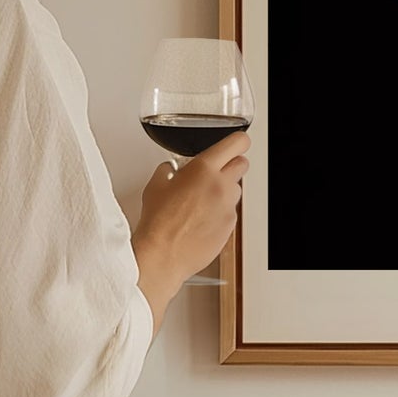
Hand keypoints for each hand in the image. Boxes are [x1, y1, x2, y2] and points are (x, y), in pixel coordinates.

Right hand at [132, 127, 249, 329]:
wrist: (163, 254)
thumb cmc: (158, 222)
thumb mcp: (155, 185)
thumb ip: (168, 170)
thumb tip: (171, 169)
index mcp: (204, 169)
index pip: (237, 143)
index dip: (238, 141)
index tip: (236, 143)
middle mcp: (221, 186)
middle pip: (242, 164)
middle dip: (231, 164)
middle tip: (215, 172)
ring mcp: (228, 207)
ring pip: (236, 190)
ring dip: (224, 190)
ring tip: (202, 201)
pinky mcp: (230, 226)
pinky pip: (231, 212)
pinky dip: (221, 212)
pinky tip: (201, 219)